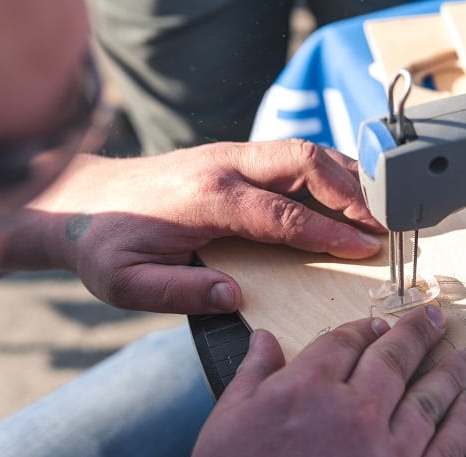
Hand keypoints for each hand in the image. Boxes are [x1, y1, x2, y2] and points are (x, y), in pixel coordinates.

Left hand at [0, 140, 384, 312]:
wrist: (80, 198)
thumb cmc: (105, 243)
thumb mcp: (125, 282)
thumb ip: (178, 291)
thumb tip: (235, 297)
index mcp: (207, 198)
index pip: (285, 214)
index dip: (330, 232)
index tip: (365, 249)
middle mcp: (225, 166)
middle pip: (305, 162)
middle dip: (353, 191)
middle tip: (385, 221)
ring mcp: (231, 155)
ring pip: (304, 150)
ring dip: (346, 175)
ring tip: (379, 206)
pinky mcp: (234, 157)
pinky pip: (292, 155)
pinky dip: (327, 171)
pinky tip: (345, 192)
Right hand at [170, 305, 465, 456]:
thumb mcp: (221, 432)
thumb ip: (250, 378)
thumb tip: (263, 340)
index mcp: (303, 390)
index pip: (342, 342)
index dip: (363, 329)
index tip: (377, 324)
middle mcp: (351, 412)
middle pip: (393, 358)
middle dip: (417, 332)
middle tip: (433, 317)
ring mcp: (385, 452)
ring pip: (429, 396)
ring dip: (453, 370)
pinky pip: (447, 447)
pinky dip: (463, 422)